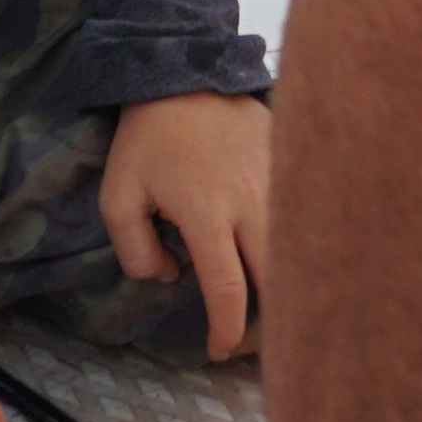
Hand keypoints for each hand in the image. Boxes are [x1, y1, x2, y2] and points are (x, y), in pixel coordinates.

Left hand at [98, 89, 271, 359]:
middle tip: (248, 338)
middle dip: (268, 321)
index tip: (219, 349)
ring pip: (298, 254)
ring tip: (268, 307)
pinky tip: (284, 266)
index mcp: (208, 214)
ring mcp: (280, 184)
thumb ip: (134, 249)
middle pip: (278, 280)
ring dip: (287, 286)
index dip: (228, 330)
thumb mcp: (118, 195)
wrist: (187, 72)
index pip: (229, 289)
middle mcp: (253, 204)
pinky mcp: (292, 168)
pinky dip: (298, 252)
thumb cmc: (148, 139)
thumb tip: (171, 277)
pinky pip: (303, 222)